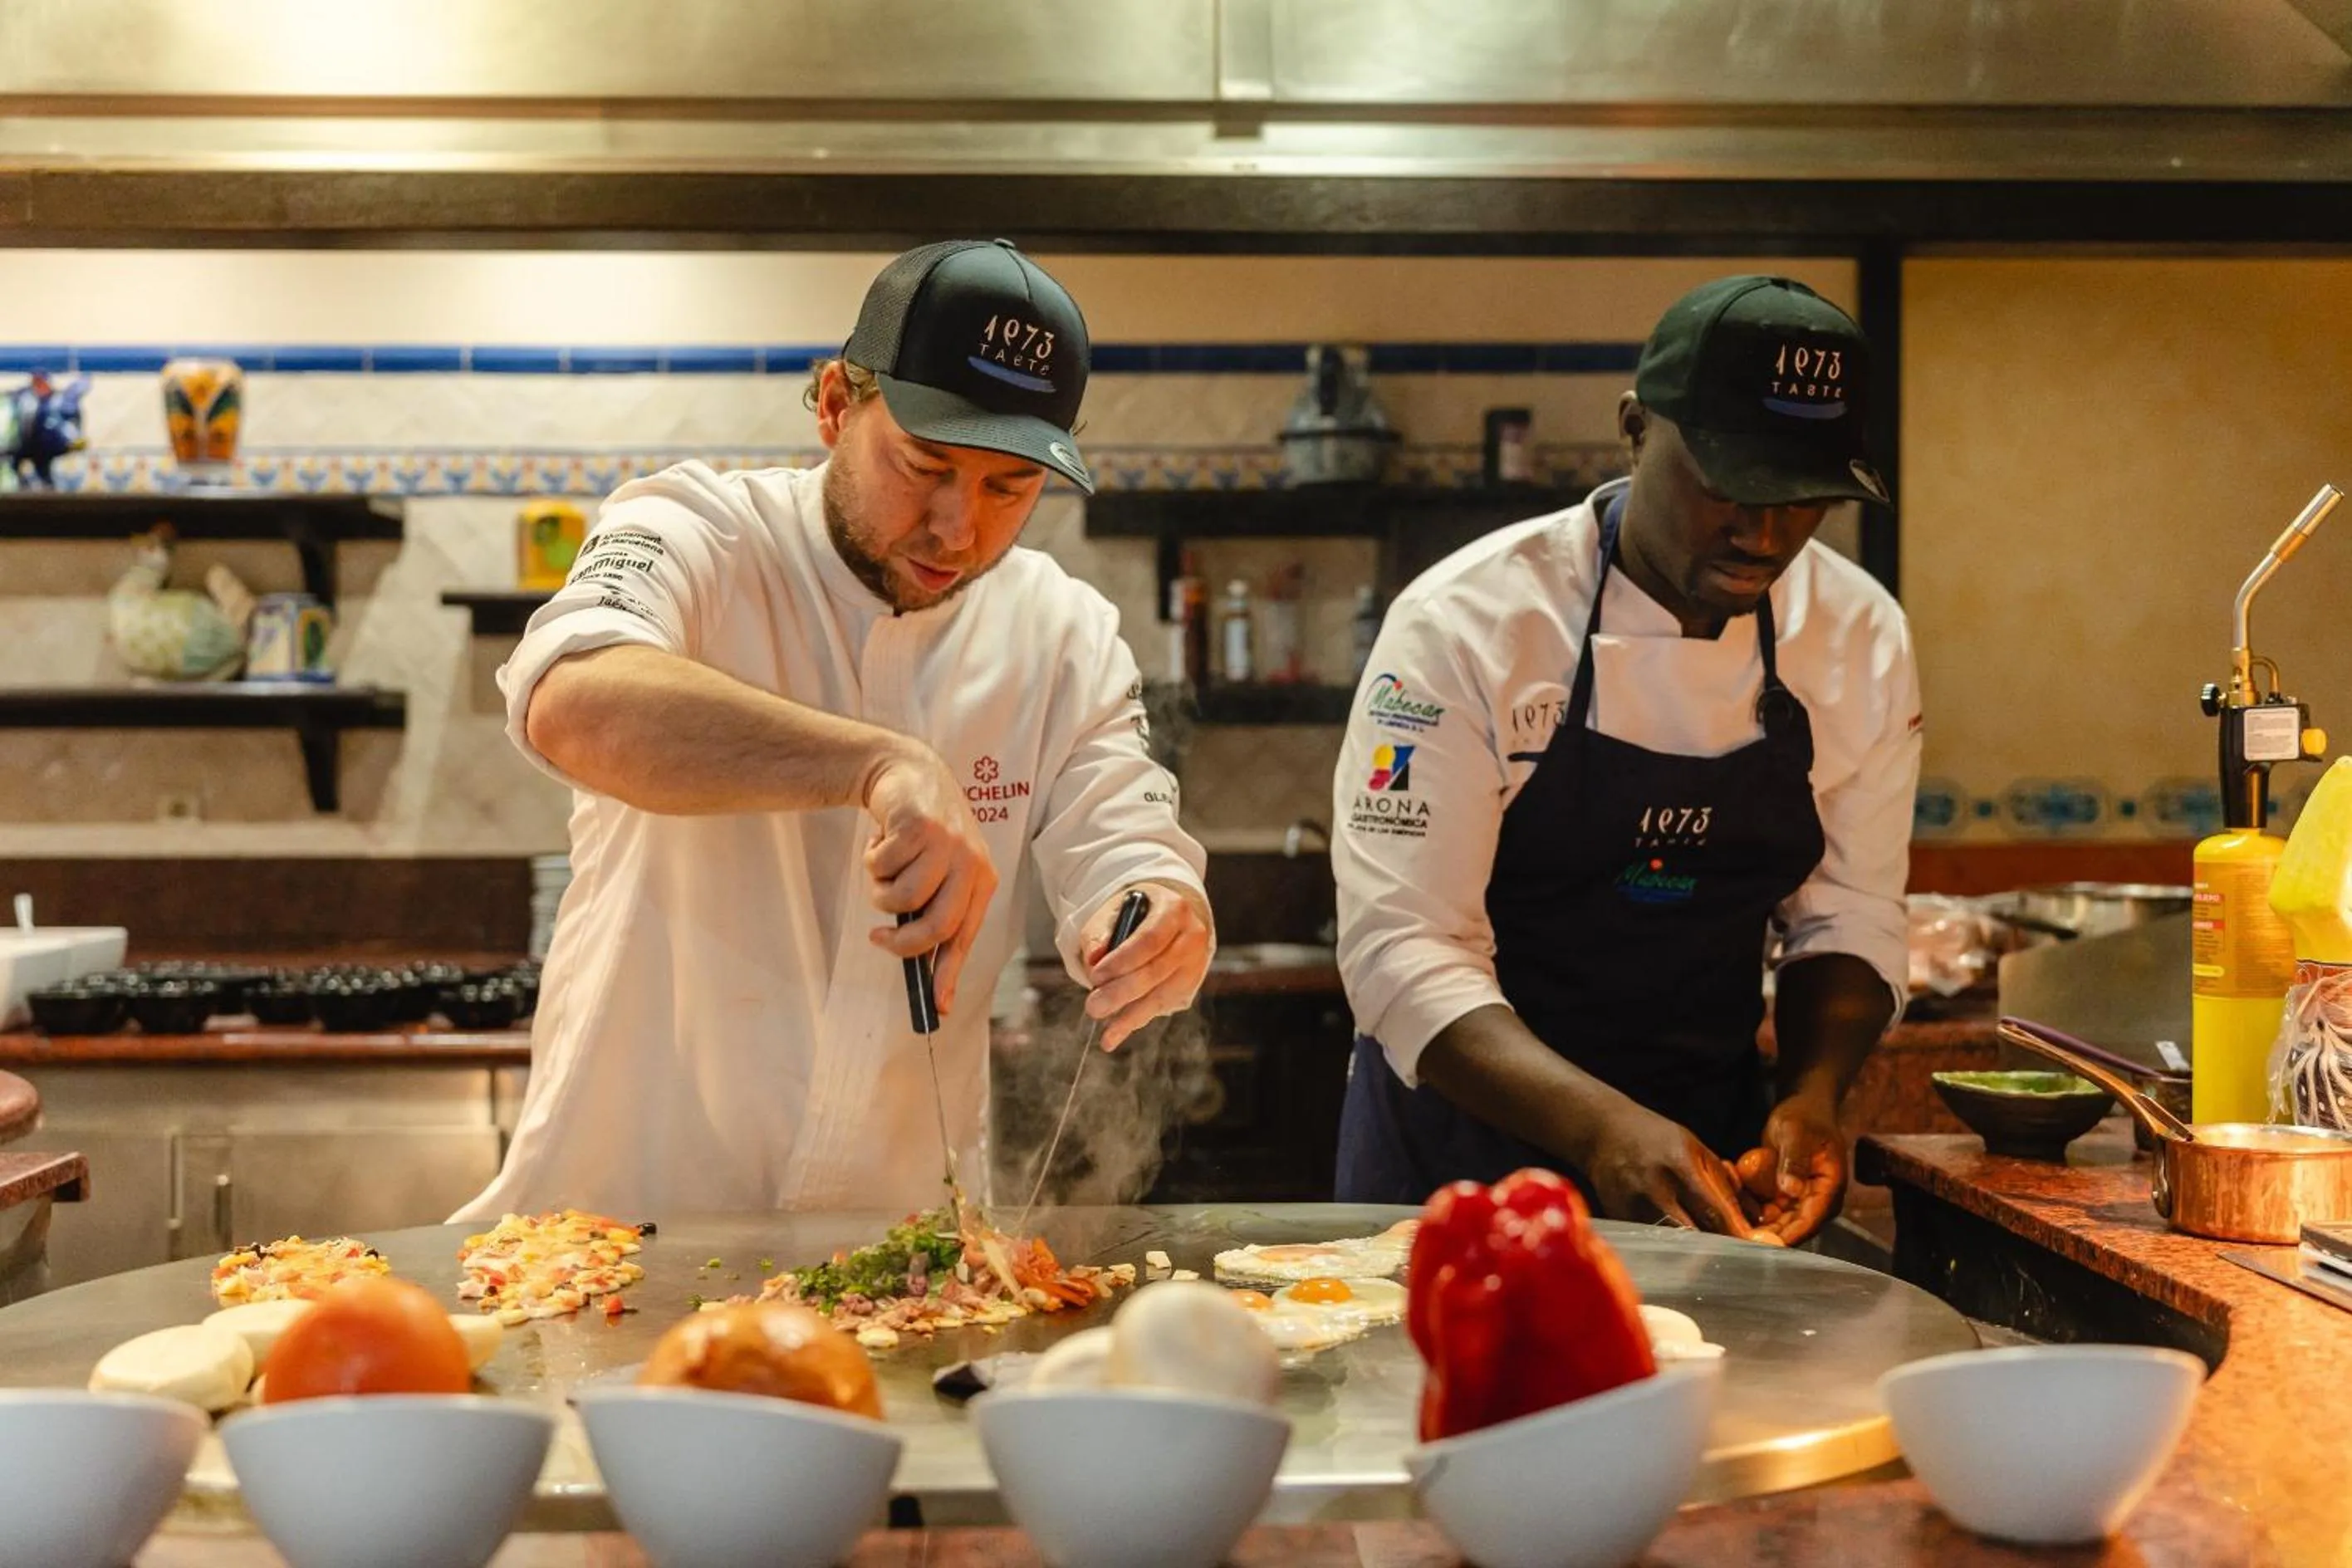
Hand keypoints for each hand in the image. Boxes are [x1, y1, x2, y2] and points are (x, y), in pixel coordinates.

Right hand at [862, 741, 998, 1014]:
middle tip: (878, 937)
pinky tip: (883, 839)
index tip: (936, 1007)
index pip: (965, 936)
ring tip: (884, 870)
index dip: (949, 974)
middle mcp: (971, 863)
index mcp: (982, 880)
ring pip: (902, 898)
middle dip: (901, 943)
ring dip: (880, 891)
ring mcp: (947, 843)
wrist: (909, 774)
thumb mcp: (939, 872)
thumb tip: (927, 976)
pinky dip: (872, 860)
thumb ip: (934, 912)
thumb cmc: (923, 834)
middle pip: (936, 926)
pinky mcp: (919, 826)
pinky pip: (881, 867)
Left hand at [1079, 886, 1211, 1050]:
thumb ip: (1100, 933)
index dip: (1122, 961)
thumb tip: (1093, 957)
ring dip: (1130, 1016)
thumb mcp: (1114, 912)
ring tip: (1105, 1033)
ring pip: (1162, 996)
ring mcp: (1194, 964)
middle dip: (1122, 993)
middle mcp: (1191, 937)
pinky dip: (1137, 1020)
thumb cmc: (1135, 916)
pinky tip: (1116, 1033)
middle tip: (1093, 1007)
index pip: (1149, 939)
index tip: (1095, 976)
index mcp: (1174, 910)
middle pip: (1156, 971)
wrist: (1167, 918)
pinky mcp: (1189, 986)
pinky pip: (1161, 1007)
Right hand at [1580, 1101, 1755, 1238]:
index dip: (1736, 1232)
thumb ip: (1724, 1182)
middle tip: (1738, 1255)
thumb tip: (1755, 1216)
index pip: (1713, 1209)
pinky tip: (1680, 1246)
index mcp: (1679, 1165)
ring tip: (1711, 1253)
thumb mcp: (1695, 1148)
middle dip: (1718, 1246)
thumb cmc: (1656, 1138)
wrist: (1603, 1132)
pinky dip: (1670, 1246)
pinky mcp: (1621, 1218)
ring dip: (1695, 1251)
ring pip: (1674, 1243)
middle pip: (1694, 1233)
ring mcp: (1634, 1206)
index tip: (1756, 1247)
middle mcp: (1656, 1188)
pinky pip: (1653, 1240)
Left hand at [1733, 1093, 1847, 1245]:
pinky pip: (1763, 1209)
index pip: (1808, 1222)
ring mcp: (1799, 1200)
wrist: (1803, 1109)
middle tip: (1733, 1233)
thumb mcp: (1796, 1132)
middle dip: (1762, 1232)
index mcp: (1829, 1189)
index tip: (1758, 1243)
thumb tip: (1792, 1190)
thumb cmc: (1804, 1117)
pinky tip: (1731, 1191)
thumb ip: (1794, 1159)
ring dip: (1750, 1217)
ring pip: (1773, 1222)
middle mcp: (1816, 1201)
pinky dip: (1747, 1203)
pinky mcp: (1783, 1197)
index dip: (1785, 1236)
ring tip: (1726, 1207)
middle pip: (1789, 1229)